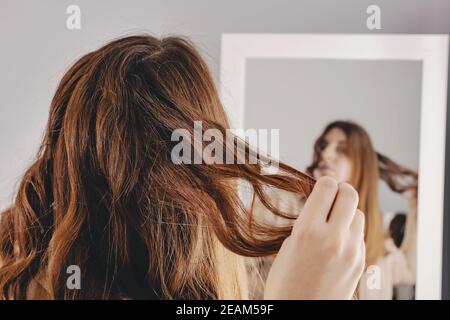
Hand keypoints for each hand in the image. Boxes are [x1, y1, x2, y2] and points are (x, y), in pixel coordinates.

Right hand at [264, 176, 365, 299]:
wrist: (299, 315)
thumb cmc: (285, 283)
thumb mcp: (289, 246)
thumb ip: (308, 223)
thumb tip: (322, 206)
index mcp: (308, 231)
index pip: (327, 186)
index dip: (323, 184)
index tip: (320, 189)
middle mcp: (333, 238)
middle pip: (350, 194)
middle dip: (340, 191)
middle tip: (331, 199)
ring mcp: (351, 251)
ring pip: (359, 214)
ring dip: (347, 213)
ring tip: (333, 224)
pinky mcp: (360, 263)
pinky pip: (359, 236)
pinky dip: (350, 233)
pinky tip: (337, 243)